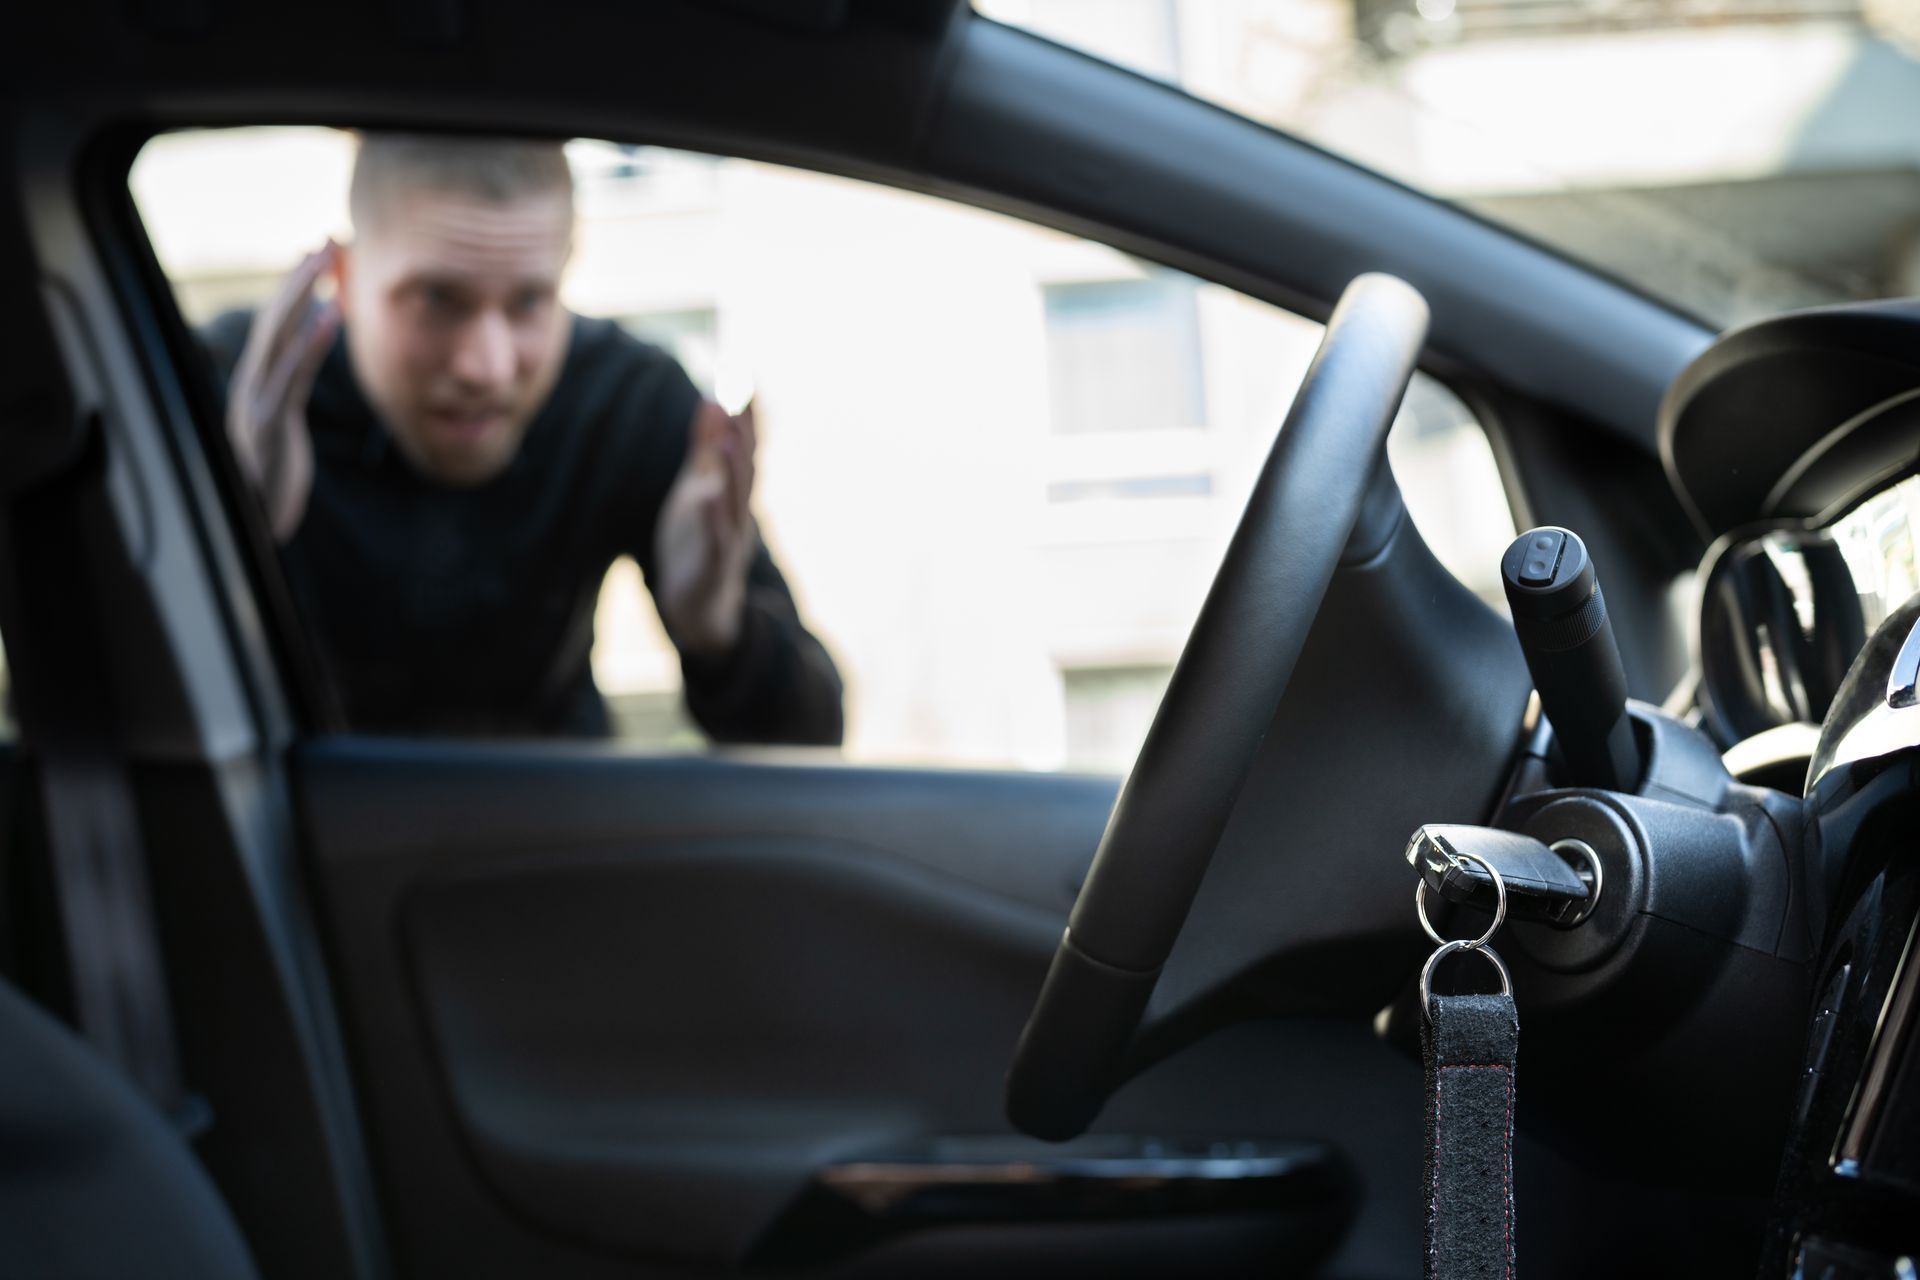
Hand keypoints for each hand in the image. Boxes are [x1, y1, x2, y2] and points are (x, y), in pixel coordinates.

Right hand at [228, 242, 340, 540]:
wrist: (256, 527)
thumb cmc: (270, 482)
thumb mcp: (281, 431)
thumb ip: (285, 395)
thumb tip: (297, 366)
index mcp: (255, 386)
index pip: (277, 326)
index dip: (295, 289)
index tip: (316, 254)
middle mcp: (251, 386)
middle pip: (275, 320)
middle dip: (299, 277)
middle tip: (327, 239)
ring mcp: (257, 404)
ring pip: (279, 337)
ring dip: (304, 296)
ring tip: (327, 262)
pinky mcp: (272, 426)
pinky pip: (292, 376)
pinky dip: (311, 342)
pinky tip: (331, 315)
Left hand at [653, 398, 758, 655]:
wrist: (696, 604)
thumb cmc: (697, 542)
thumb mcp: (698, 489)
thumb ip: (705, 449)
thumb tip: (712, 401)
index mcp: (732, 492)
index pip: (744, 447)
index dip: (746, 414)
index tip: (745, 376)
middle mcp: (737, 511)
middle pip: (746, 468)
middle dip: (746, 435)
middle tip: (742, 399)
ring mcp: (728, 538)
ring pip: (735, 501)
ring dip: (735, 471)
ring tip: (731, 439)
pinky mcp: (712, 564)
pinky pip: (716, 539)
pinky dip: (714, 518)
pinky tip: (708, 496)